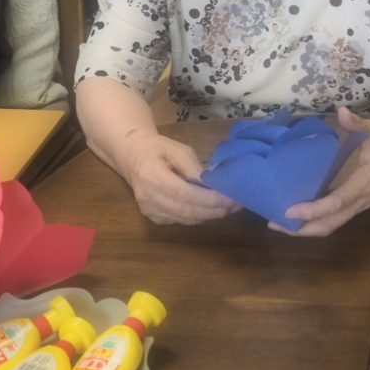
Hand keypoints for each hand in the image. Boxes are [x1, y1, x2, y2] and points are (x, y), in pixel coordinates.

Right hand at [122, 133, 240, 224]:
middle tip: (236, 204)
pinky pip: (181, 220)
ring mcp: (149, 211)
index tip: (230, 197)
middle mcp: (148, 198)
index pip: (185, 194)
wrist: (133, 157)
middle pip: (186, 210)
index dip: (209, 199)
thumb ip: (193, 167)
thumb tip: (212, 183)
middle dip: (214, 210)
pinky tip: (212, 208)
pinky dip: (198, 215)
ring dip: (210, 215)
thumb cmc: (158, 149)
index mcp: (152, 177)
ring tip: (230, 207)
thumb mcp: (178, 150)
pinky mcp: (154, 218)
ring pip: (186, 219)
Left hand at [272, 107, 369, 236]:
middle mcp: (361, 199)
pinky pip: (334, 219)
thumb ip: (357, 124)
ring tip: (279, 223)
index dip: (315, 208)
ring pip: (332, 225)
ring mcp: (358, 206)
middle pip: (331, 223)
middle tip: (274, 222)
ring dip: (306, 228)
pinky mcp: (356, 206)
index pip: (339, 200)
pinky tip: (297, 215)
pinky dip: (314, 221)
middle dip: (302, 228)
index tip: (291, 210)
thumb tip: (341, 111)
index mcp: (366, 181)